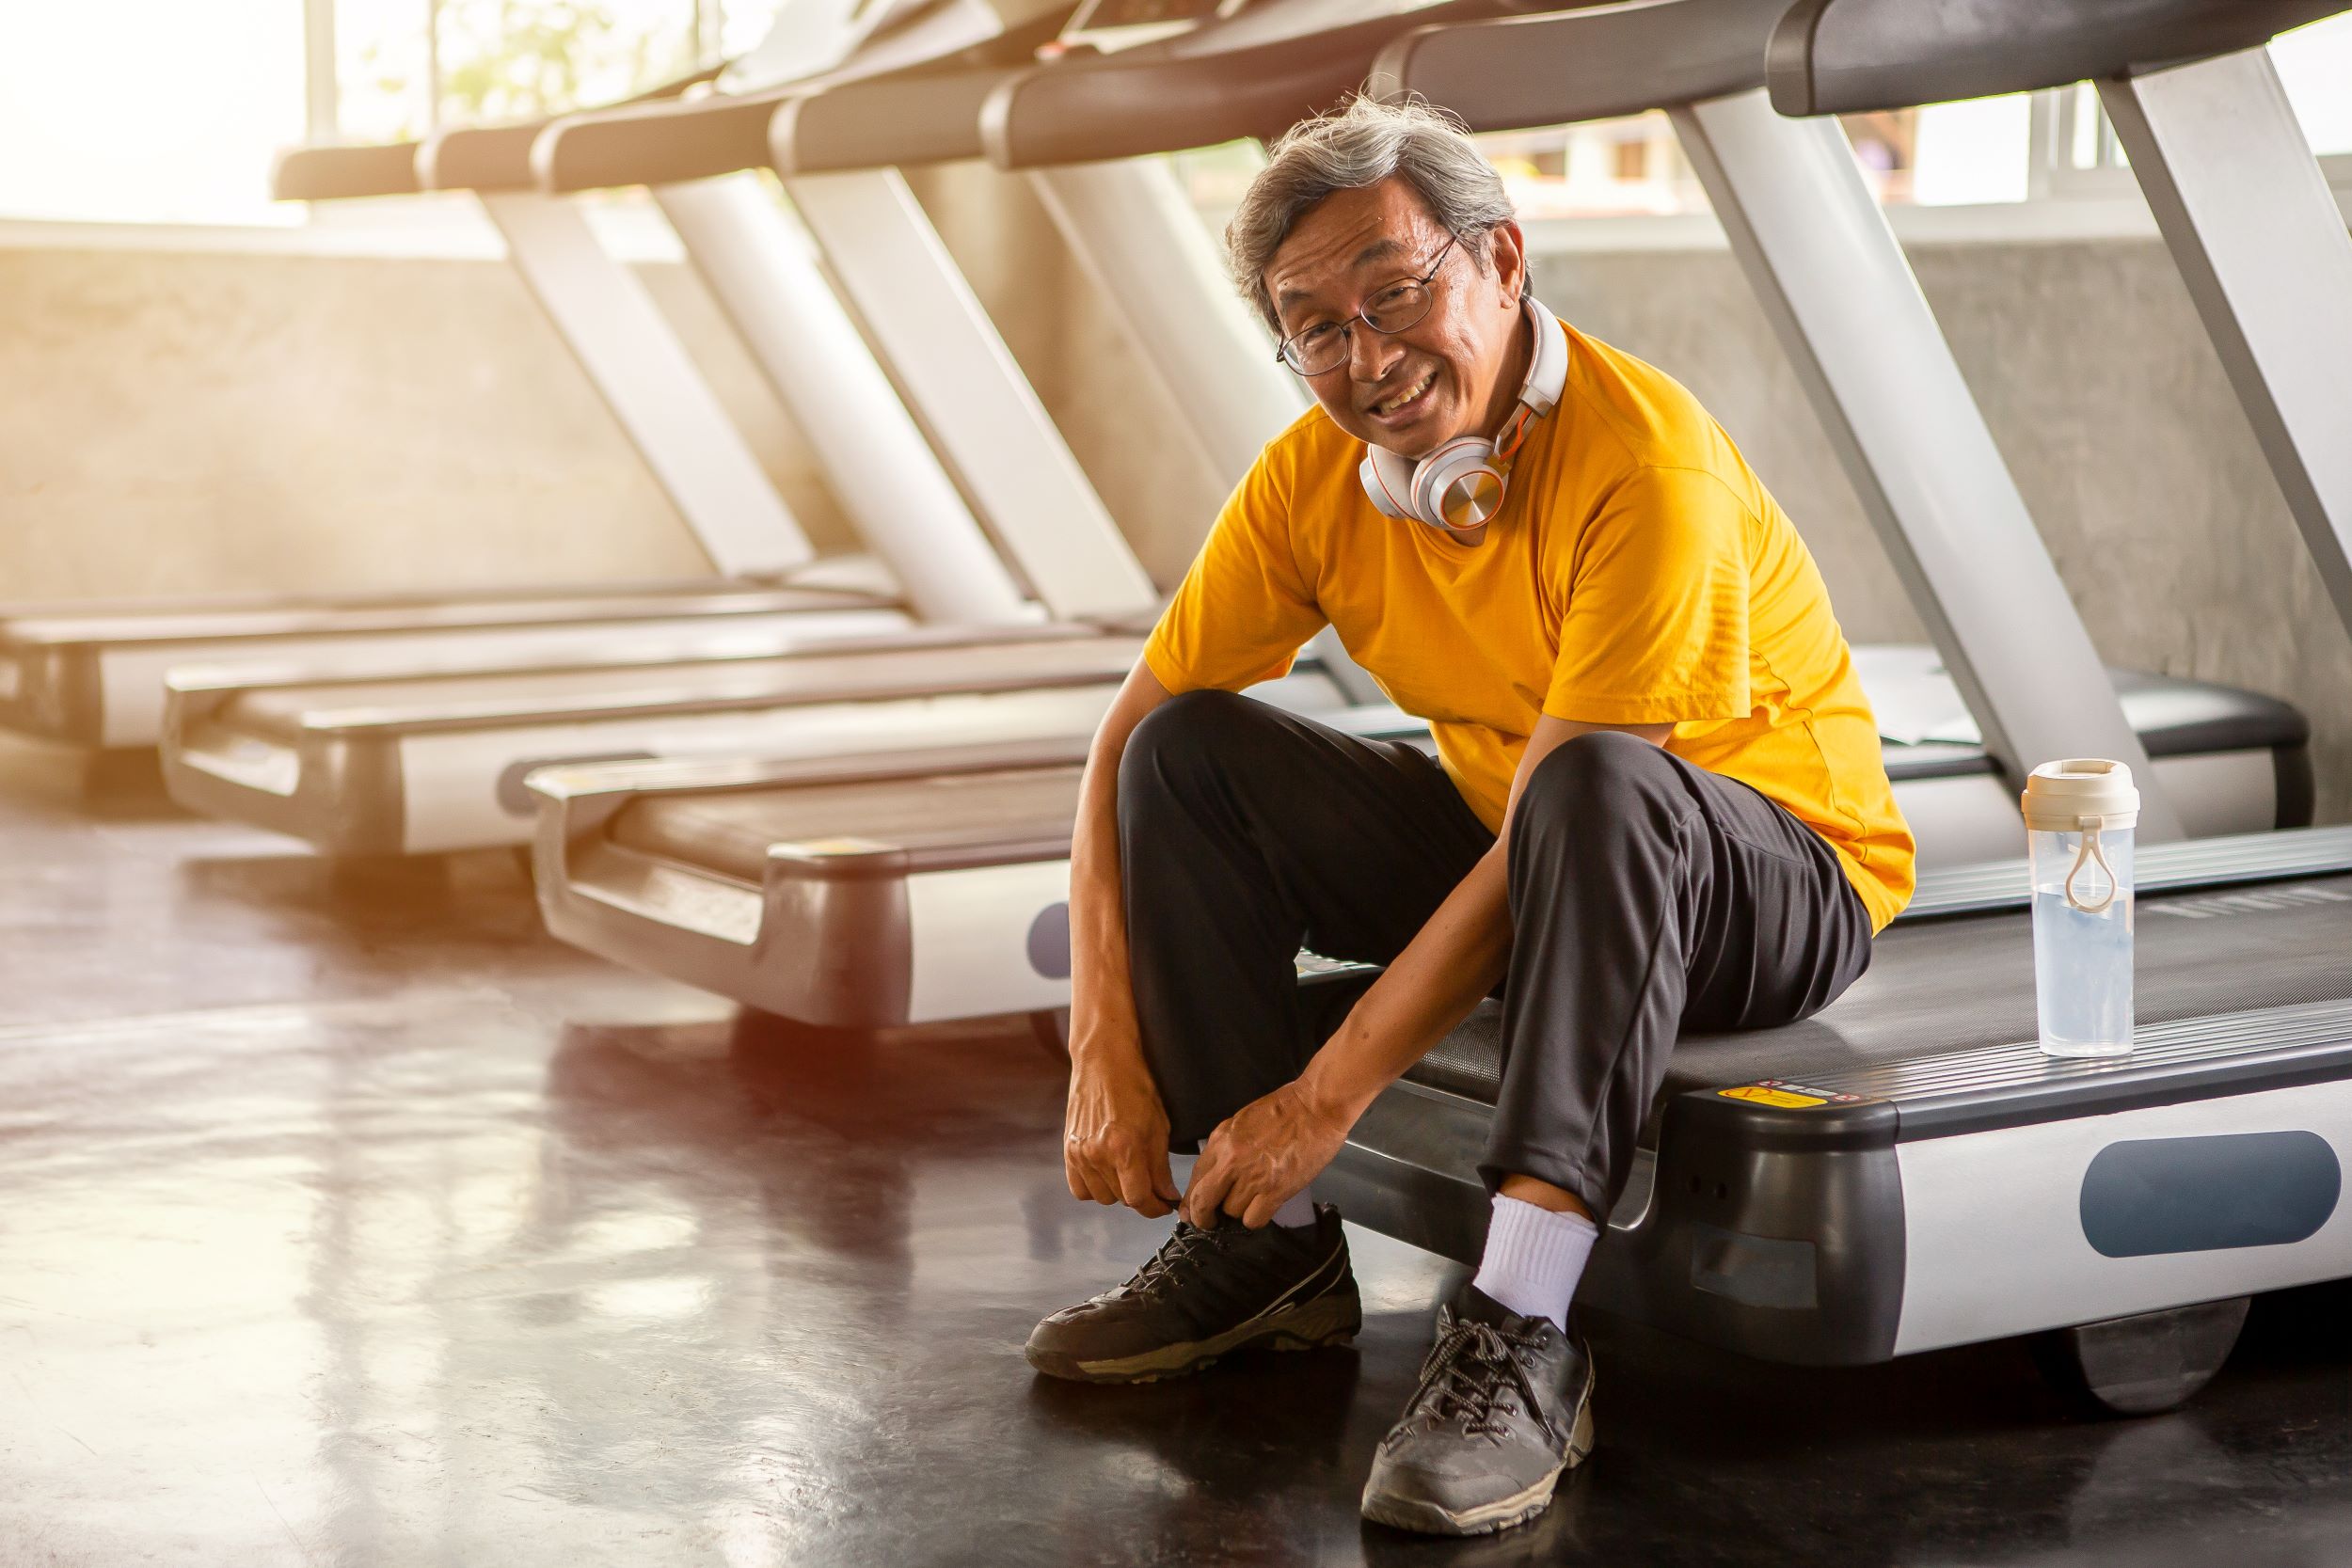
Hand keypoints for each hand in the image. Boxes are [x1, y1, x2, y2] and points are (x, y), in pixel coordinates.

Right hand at [1063, 1031, 1180, 1218]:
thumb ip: (1161, 1167)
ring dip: (1119, 1192)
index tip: (1165, 1204)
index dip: (1156, 1208)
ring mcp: (1079, 1153)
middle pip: (1122, 1200)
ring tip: (1130, 1174)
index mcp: (1124, 1148)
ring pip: (1102, 1197)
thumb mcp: (1159, 1126)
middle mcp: (1098, 1154)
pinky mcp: (1067, 1150)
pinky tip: (1107, 1173)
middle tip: (1153, 1185)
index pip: (1139, 1200)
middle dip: (1142, 1197)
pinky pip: (1080, 1189)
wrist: (1103, 1060)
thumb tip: (1167, 1196)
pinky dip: (1095, 1187)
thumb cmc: (1136, 1087)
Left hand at [1182, 1080, 1353, 1229]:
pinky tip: (1264, 1207)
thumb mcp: (1242, 1122)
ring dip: (1239, 1211)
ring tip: (1252, 1200)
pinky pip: (1253, 1219)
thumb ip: (1226, 1147)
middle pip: (1203, 1202)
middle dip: (1203, 1217)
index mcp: (1221, 1140)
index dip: (1191, 1200)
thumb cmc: (1286, 1108)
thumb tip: (1216, 1173)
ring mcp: (1253, 1177)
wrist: (1316, 1107)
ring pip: (1231, 1212)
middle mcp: (1231, 1160)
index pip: (1195, 1178)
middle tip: (1210, 1223)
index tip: (1191, 1210)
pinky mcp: (1275, 1190)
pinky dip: (1256, 1217)